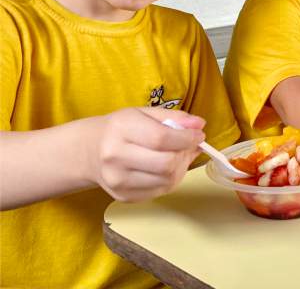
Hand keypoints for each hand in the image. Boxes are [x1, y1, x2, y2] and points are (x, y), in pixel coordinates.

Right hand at [84, 107, 205, 201]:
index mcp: (121, 129)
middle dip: (185, 154)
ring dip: (181, 168)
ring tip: (178, 156)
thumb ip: (174, 117)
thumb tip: (199, 124)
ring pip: (166, 181)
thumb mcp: (144, 113)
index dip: (187, 138)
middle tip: (189, 146)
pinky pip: (160, 192)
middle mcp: (115, 156)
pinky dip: (171, 180)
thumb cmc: (122, 128)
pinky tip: (166, 168)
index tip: (199, 135)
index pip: (161, 138)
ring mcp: (118, 181)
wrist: (89, 151)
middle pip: (166, 164)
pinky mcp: (123, 197)